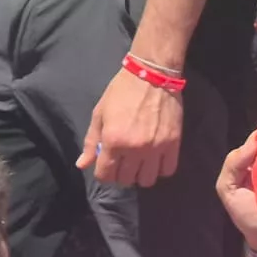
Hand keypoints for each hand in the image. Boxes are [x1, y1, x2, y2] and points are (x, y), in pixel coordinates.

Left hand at [77, 67, 182, 187]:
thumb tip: (82, 165)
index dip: (103, 173)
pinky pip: (168, 170)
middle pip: (126, 179)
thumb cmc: (121, 93)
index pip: (105, 174)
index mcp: (113, 140)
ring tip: (140, 163)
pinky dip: (160, 169)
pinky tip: (156, 160)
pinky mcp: (174, 144)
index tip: (107, 165)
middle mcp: (134, 149)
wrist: (153, 76)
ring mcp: (156, 148)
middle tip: (123, 163)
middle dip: (121, 174)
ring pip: (147, 180)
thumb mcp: (100, 114)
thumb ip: (91, 141)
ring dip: (141, 175)